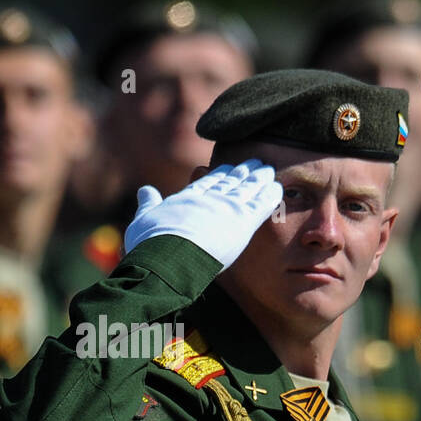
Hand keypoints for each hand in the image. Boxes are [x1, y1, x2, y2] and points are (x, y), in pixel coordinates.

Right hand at [123, 160, 283, 269]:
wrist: (167, 257)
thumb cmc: (151, 244)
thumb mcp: (143, 219)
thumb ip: (148, 204)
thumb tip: (145, 190)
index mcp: (187, 199)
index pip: (207, 183)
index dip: (219, 175)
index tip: (227, 167)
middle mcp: (210, 200)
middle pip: (231, 182)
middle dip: (243, 172)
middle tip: (254, 163)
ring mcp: (227, 209)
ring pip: (248, 189)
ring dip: (259, 179)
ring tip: (268, 170)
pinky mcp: (243, 222)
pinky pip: (261, 205)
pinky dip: (269, 195)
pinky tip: (278, 188)